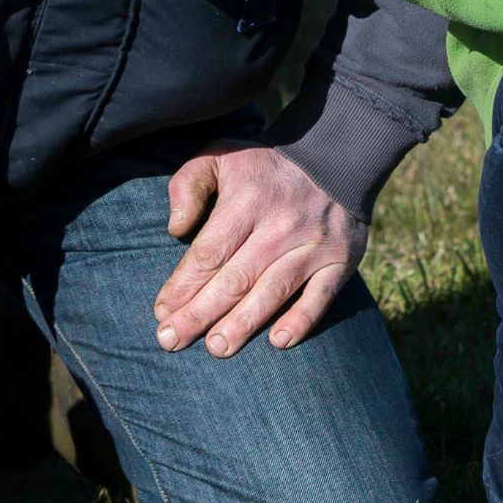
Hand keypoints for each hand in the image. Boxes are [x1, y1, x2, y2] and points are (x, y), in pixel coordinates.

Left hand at [154, 143, 363, 355]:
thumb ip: (189, 183)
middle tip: (172, 341)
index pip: (210, 252)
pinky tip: (278, 341)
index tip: (162, 311)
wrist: (337, 157)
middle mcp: (280, 225)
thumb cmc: (265, 166)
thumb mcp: (221, 154)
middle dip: (200, 313)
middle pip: (235, 278)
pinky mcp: (340, 261)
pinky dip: (301, 320)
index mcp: (248, 200)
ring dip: (243, 323)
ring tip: (216, 348)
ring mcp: (313, 245)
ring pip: (273, 291)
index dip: (184, 284)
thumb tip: (175, 228)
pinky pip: (320, 296)